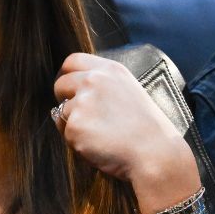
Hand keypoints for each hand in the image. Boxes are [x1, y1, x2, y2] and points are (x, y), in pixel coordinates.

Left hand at [54, 53, 201, 212]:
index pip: (73, 61)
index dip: (67, 75)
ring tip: (101, 134)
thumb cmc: (146, 128)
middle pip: (60, 84)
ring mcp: (82, 103)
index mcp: (110, 70)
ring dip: (74, 124)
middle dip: (64, 99)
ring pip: (61, 112)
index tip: (69, 88)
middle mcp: (94, 81)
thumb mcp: (129, 91)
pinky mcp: (75, 126)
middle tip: (80, 115)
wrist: (154, 152)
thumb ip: (103, 85)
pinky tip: (99, 144)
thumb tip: (74, 92)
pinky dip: (77, 141)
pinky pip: (65, 133)